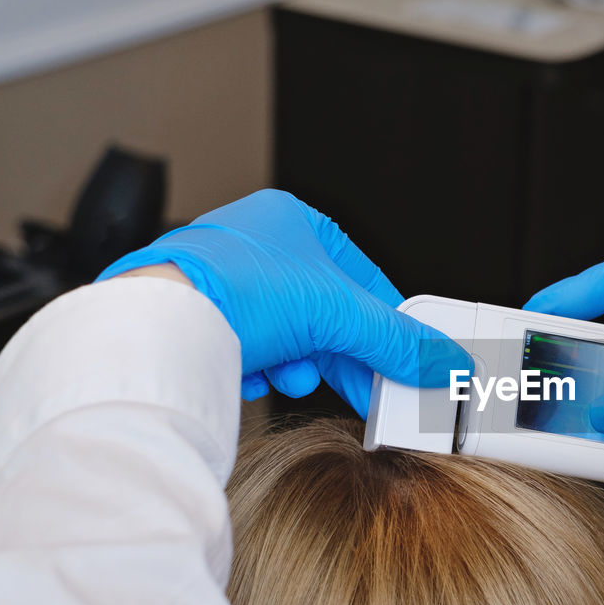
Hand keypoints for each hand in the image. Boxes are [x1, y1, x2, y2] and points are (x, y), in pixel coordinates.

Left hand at [97, 189, 470, 415]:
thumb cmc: (235, 289)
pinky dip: (264, 368)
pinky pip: (253, 349)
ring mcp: (224, 280)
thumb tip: (446, 362)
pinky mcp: (200, 318)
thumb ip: (398, 342)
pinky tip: (258, 375)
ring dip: (303, 362)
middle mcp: (256, 243)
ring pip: (291, 334)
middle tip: (370, 385)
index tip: (403, 356)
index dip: (386, 321)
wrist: (158, 324)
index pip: (362, 275)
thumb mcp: (339, 315)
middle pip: (327, 310)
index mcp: (292, 219)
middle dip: (344, 351)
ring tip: (298, 374)